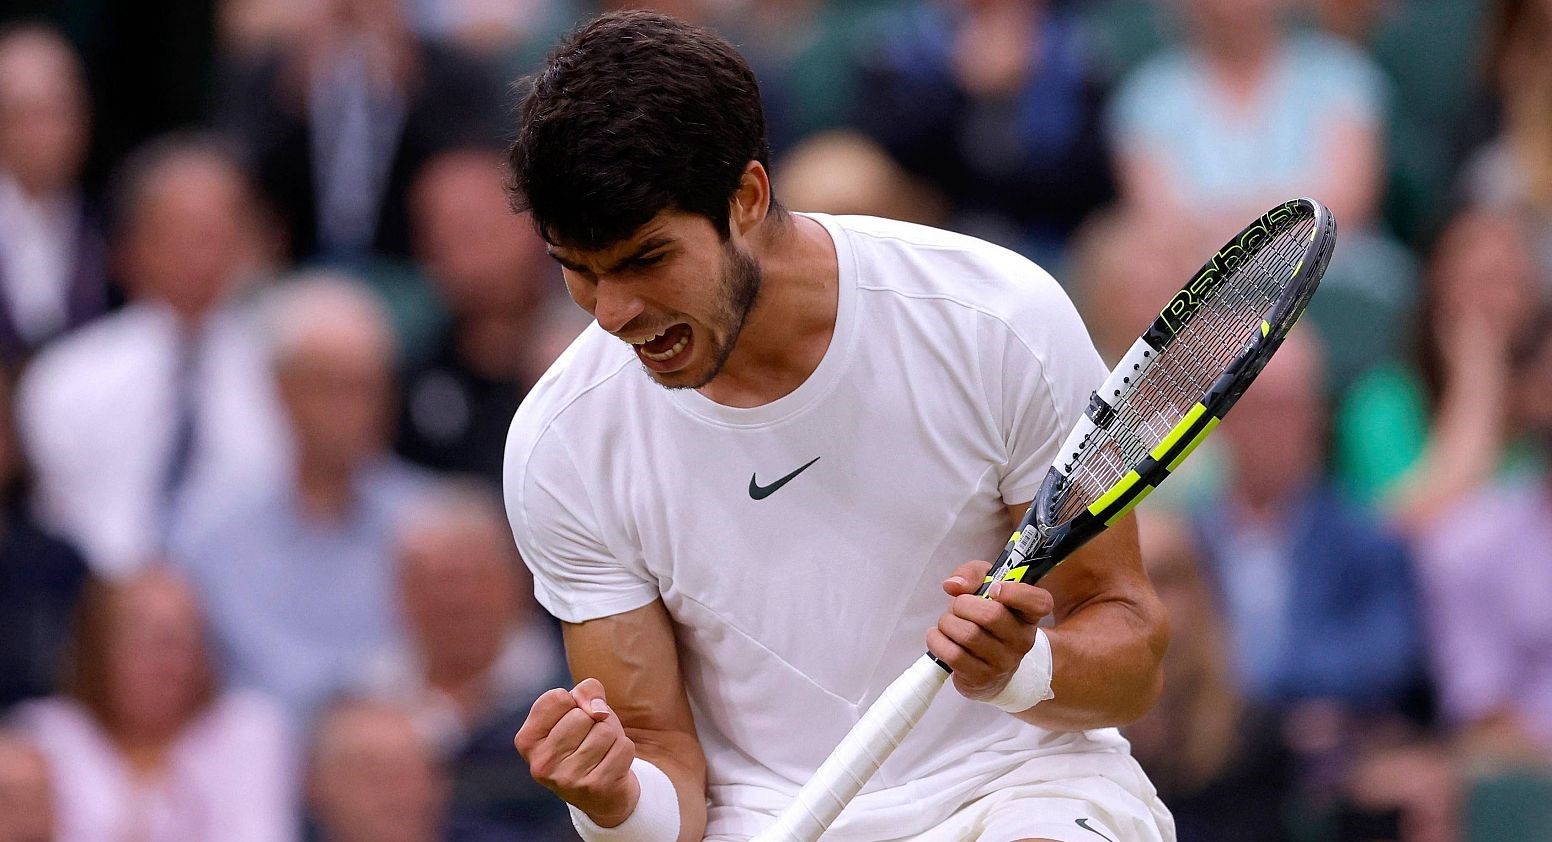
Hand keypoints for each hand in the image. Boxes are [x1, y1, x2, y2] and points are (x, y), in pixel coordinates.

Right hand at [515, 678, 638, 825]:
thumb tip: (597, 711)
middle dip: (593, 722)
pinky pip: (623, 748)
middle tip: (589, 741)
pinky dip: (624, 750)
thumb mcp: (579, 708)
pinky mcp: (594, 788)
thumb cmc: (587, 740)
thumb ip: (586, 691)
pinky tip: (612, 764)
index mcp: (526, 740)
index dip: (574, 703)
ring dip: (611, 737)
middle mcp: (541, 763)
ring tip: (601, 753)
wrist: (602, 793)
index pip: (557, 698)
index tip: (571, 722)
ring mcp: (566, 779)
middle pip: (581, 716)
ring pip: (604, 731)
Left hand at [926, 559, 1053, 702]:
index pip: (1039, 602)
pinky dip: (937, 640)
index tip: (993, 589)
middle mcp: (1023, 640)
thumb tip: (953, 585)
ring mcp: (1004, 662)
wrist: (986, 668)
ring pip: (968, 634)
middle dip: (962, 604)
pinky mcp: (982, 678)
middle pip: (991, 615)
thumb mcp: (983, 588)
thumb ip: (972, 575)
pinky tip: (938, 636)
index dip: (1015, 592)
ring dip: (947, 622)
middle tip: (957, 606)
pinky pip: (954, 655)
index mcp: (1028, 615)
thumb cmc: (985, 621)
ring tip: (947, 623)